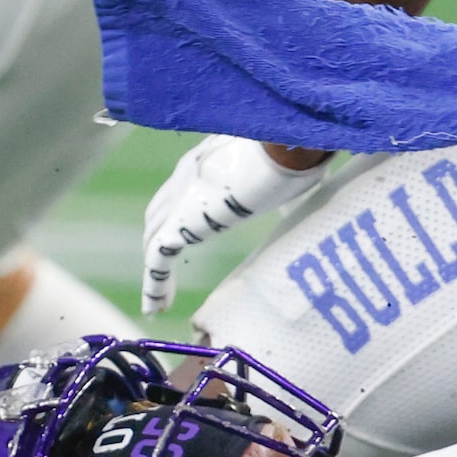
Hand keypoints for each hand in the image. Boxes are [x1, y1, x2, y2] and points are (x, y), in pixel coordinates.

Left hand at [139, 137, 326, 313]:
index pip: (181, 190)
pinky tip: (156, 308)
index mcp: (208, 160)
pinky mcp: (181, 221)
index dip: (177, 213)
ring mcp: (180, 199)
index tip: (182, 234)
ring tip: (157, 303)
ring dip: (156, 269)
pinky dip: (154, 284)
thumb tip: (302, 189)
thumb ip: (281, 182)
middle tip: (162, 271)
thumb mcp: (283, 168)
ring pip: (155, 238)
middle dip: (158, 242)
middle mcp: (186, 176)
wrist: (278, 148)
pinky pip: (158, 259)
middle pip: (160, 214)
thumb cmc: (290, 151)